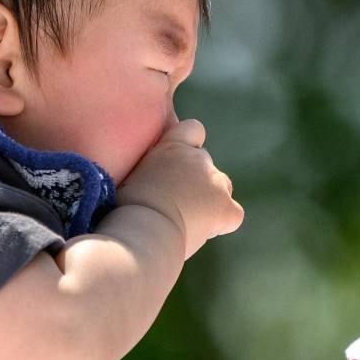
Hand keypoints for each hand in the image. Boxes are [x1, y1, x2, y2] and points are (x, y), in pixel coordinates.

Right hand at [117, 119, 243, 257]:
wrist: (142, 231)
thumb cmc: (126, 209)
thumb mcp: (130, 176)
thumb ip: (151, 169)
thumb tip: (156, 180)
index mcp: (173, 146)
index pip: (193, 129)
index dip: (189, 146)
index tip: (174, 165)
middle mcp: (199, 158)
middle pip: (205, 164)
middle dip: (193, 180)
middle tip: (171, 202)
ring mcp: (216, 182)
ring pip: (221, 187)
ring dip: (208, 199)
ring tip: (183, 219)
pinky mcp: (225, 207)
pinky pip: (233, 214)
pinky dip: (222, 223)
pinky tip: (201, 231)